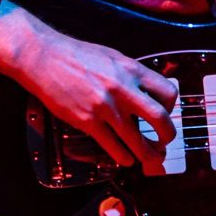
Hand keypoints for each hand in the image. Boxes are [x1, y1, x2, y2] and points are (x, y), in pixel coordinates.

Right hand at [0, 0, 176, 167]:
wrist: (44, 58)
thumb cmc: (76, 55)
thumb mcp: (113, 57)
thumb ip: (132, 75)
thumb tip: (147, 91)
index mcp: (132, 70)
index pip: (168, 93)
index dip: (171, 107)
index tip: (166, 114)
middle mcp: (123, 89)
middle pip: (160, 119)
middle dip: (167, 136)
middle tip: (166, 143)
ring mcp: (106, 107)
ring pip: (137, 139)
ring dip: (148, 154)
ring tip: (151, 159)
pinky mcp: (87, 121)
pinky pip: (112, 146)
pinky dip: (123, 156)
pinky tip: (125, 159)